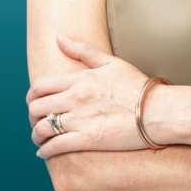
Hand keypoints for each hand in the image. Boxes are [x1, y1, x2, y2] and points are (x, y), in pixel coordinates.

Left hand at [26, 35, 164, 158]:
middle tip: (37, 121)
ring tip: (40, 139)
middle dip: (32, 116)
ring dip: (36, 135)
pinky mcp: (87, 139)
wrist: (158, 111)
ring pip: (42, 128)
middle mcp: (75, 98)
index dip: (32, 96)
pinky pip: (55, 146)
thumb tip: (59, 38)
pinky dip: (45, 151)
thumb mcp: (111, 63)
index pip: (40, 86)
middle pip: (37, 108)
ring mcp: (80, 119)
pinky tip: (45, 152)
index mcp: (80, 79)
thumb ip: (82, 51)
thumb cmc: (138, 86)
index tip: (35, 102)